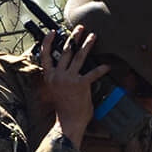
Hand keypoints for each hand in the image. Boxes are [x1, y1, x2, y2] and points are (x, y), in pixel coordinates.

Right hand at [35, 25, 104, 147]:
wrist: (67, 122)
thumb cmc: (63, 109)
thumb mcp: (57, 91)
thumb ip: (62, 79)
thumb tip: (71, 71)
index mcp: (49, 77)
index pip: (45, 55)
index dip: (48, 42)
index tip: (52, 32)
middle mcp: (58, 75)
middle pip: (65, 51)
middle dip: (73, 37)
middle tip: (79, 28)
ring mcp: (69, 79)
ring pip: (78, 56)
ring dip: (86, 44)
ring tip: (93, 36)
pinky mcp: (81, 84)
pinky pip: (93, 73)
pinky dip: (101, 69)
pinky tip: (107, 65)